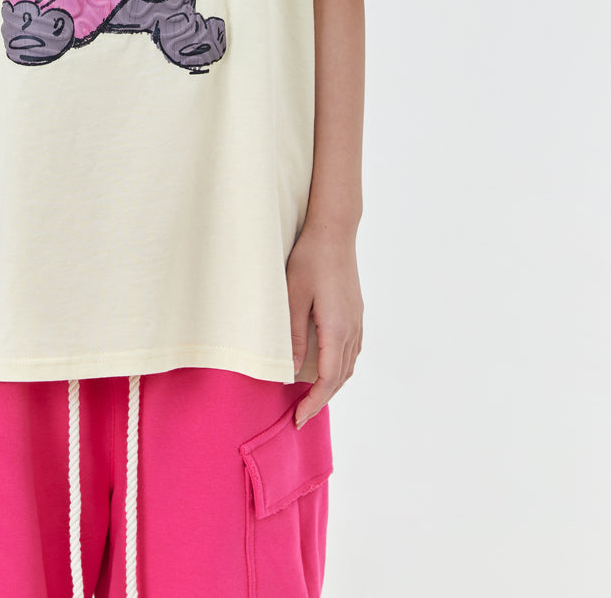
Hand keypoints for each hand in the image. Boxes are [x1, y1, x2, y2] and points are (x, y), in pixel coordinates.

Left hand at [286, 225, 362, 429]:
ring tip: (311, 396)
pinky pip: (351, 350)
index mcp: (337, 328)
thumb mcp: (293, 296)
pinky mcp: (356, 313)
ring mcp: (357, 321)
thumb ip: (293, 335)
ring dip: (332, 384)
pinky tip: (326, 366)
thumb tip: (293, 371)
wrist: (334, 231)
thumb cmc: (309, 259)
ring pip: (349, 365)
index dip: (314, 403)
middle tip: (300, 414)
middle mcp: (352, 329)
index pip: (328, 379)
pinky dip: (340, 367)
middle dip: (322, 399)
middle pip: (341, 377)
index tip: (299, 419)